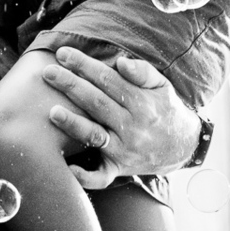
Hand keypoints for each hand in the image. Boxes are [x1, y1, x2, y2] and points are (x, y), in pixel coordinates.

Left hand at [42, 47, 202, 185]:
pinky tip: (68, 167)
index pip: (107, 79)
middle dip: (70, 85)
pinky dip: (85, 175)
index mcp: (140, 101)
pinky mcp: (119, 169)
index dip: (84, 65)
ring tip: (52, 111)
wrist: (182, 146)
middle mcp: (131, 125)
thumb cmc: (166, 109)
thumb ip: (143, 71)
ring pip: (94, 135)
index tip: (63, 53)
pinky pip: (101, 176)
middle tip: (47, 72)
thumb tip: (121, 62)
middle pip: (96, 102)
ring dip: (73, 124)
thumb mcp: (162, 84)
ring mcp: (124, 149)